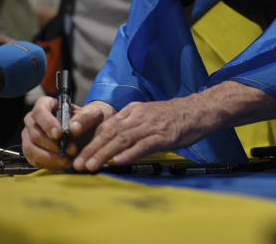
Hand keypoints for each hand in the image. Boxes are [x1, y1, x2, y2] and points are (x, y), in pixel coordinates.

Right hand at [21, 97, 113, 169]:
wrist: (84, 132)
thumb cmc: (84, 120)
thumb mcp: (90, 114)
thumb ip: (83, 118)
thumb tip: (73, 128)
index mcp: (44, 104)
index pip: (40, 112)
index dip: (48, 123)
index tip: (59, 134)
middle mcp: (33, 120)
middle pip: (35, 134)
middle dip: (53, 145)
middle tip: (71, 151)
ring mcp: (29, 136)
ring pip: (32, 149)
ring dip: (51, 157)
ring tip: (68, 160)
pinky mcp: (30, 151)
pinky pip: (34, 160)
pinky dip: (49, 164)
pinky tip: (63, 163)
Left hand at [71, 98, 212, 171]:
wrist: (198, 110)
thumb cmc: (173, 116)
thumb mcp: (148, 115)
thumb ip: (131, 127)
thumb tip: (113, 143)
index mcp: (133, 111)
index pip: (106, 126)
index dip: (90, 141)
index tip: (78, 155)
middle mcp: (138, 116)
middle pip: (110, 133)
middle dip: (91, 149)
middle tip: (77, 164)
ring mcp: (151, 125)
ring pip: (122, 139)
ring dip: (104, 153)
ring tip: (91, 165)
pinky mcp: (163, 135)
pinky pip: (143, 144)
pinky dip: (129, 153)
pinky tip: (118, 161)